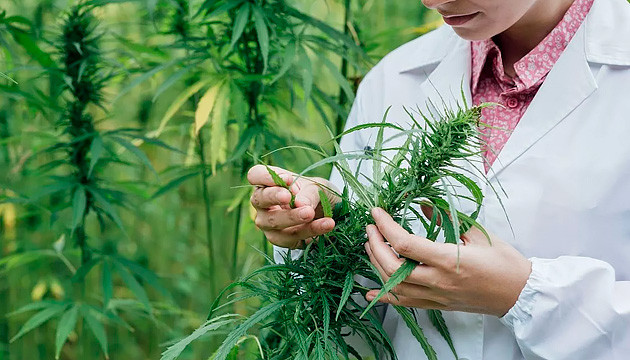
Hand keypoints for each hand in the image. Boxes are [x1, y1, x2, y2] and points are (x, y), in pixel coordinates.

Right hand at [247, 165, 339, 248]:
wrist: (330, 214)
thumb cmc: (316, 194)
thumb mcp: (318, 187)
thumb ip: (309, 192)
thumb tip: (300, 204)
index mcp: (269, 183)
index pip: (255, 175)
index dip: (266, 177)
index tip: (287, 179)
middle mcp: (264, 203)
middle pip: (259, 199)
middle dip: (273, 197)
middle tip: (288, 196)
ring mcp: (269, 223)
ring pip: (273, 221)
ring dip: (292, 217)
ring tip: (310, 212)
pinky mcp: (281, 239)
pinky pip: (292, 237)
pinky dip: (311, 230)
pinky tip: (327, 224)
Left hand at [364, 207, 530, 316]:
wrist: (521, 294)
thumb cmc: (505, 262)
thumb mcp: (477, 233)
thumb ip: (446, 218)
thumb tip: (422, 203)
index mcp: (449, 260)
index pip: (405, 244)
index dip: (385, 226)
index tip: (376, 212)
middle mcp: (439, 281)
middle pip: (393, 266)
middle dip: (375, 245)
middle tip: (370, 228)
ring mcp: (437, 296)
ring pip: (394, 287)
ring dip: (376, 265)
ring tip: (370, 247)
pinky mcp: (438, 305)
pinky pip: (405, 303)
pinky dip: (385, 298)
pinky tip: (371, 294)